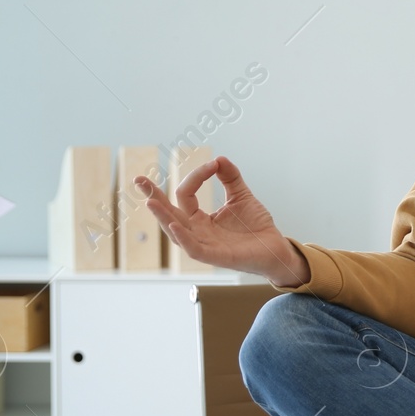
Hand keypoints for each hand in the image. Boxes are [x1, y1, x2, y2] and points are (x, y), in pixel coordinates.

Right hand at [136, 156, 308, 285]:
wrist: (276, 248)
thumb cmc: (257, 226)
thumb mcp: (241, 196)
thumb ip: (230, 178)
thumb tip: (218, 158)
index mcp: (200, 219)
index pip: (185, 195)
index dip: (197, 176)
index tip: (214, 165)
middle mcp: (197, 232)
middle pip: (169, 214)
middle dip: (153, 197)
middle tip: (138, 179)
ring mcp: (204, 245)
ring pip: (176, 232)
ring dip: (163, 217)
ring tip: (150, 201)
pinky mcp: (215, 257)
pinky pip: (193, 249)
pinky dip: (183, 237)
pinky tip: (174, 225)